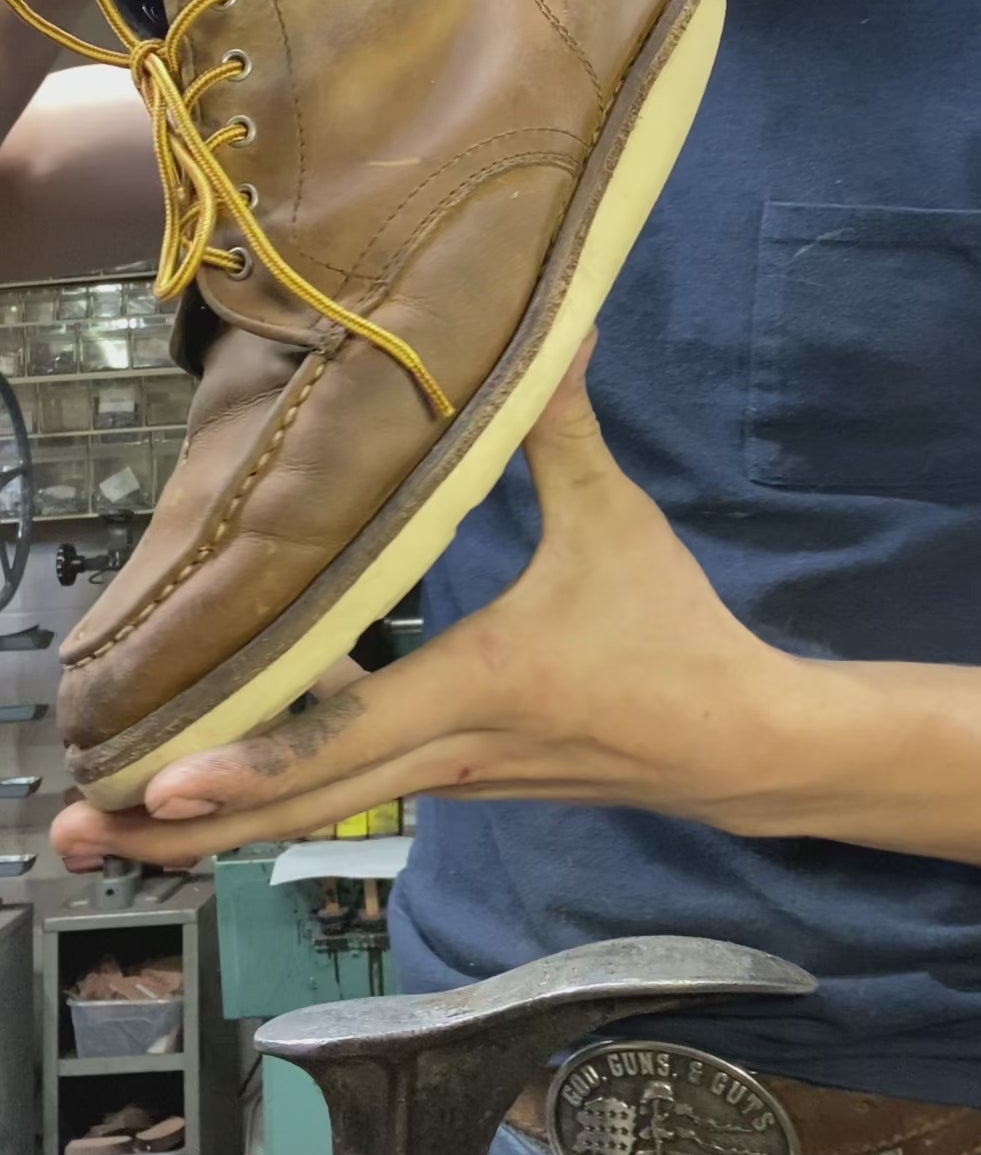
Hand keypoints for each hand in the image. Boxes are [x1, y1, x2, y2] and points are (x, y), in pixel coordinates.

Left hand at [51, 335, 802, 868]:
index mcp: (473, 687)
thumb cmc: (671, 633)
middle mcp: (443, 752)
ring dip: (213, 821)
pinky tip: (225, 769)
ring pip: (311, 804)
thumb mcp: (616, 523)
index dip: (254, 763)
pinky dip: (273, 789)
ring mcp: (446, 778)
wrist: (734, 743)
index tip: (164, 788)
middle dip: (181, 828)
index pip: (344, 736)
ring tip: (113, 831)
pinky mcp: (457, 782)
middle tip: (74, 831)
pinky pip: (345, 787)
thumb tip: (564, 323)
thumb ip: (567, 428)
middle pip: (295, 800)